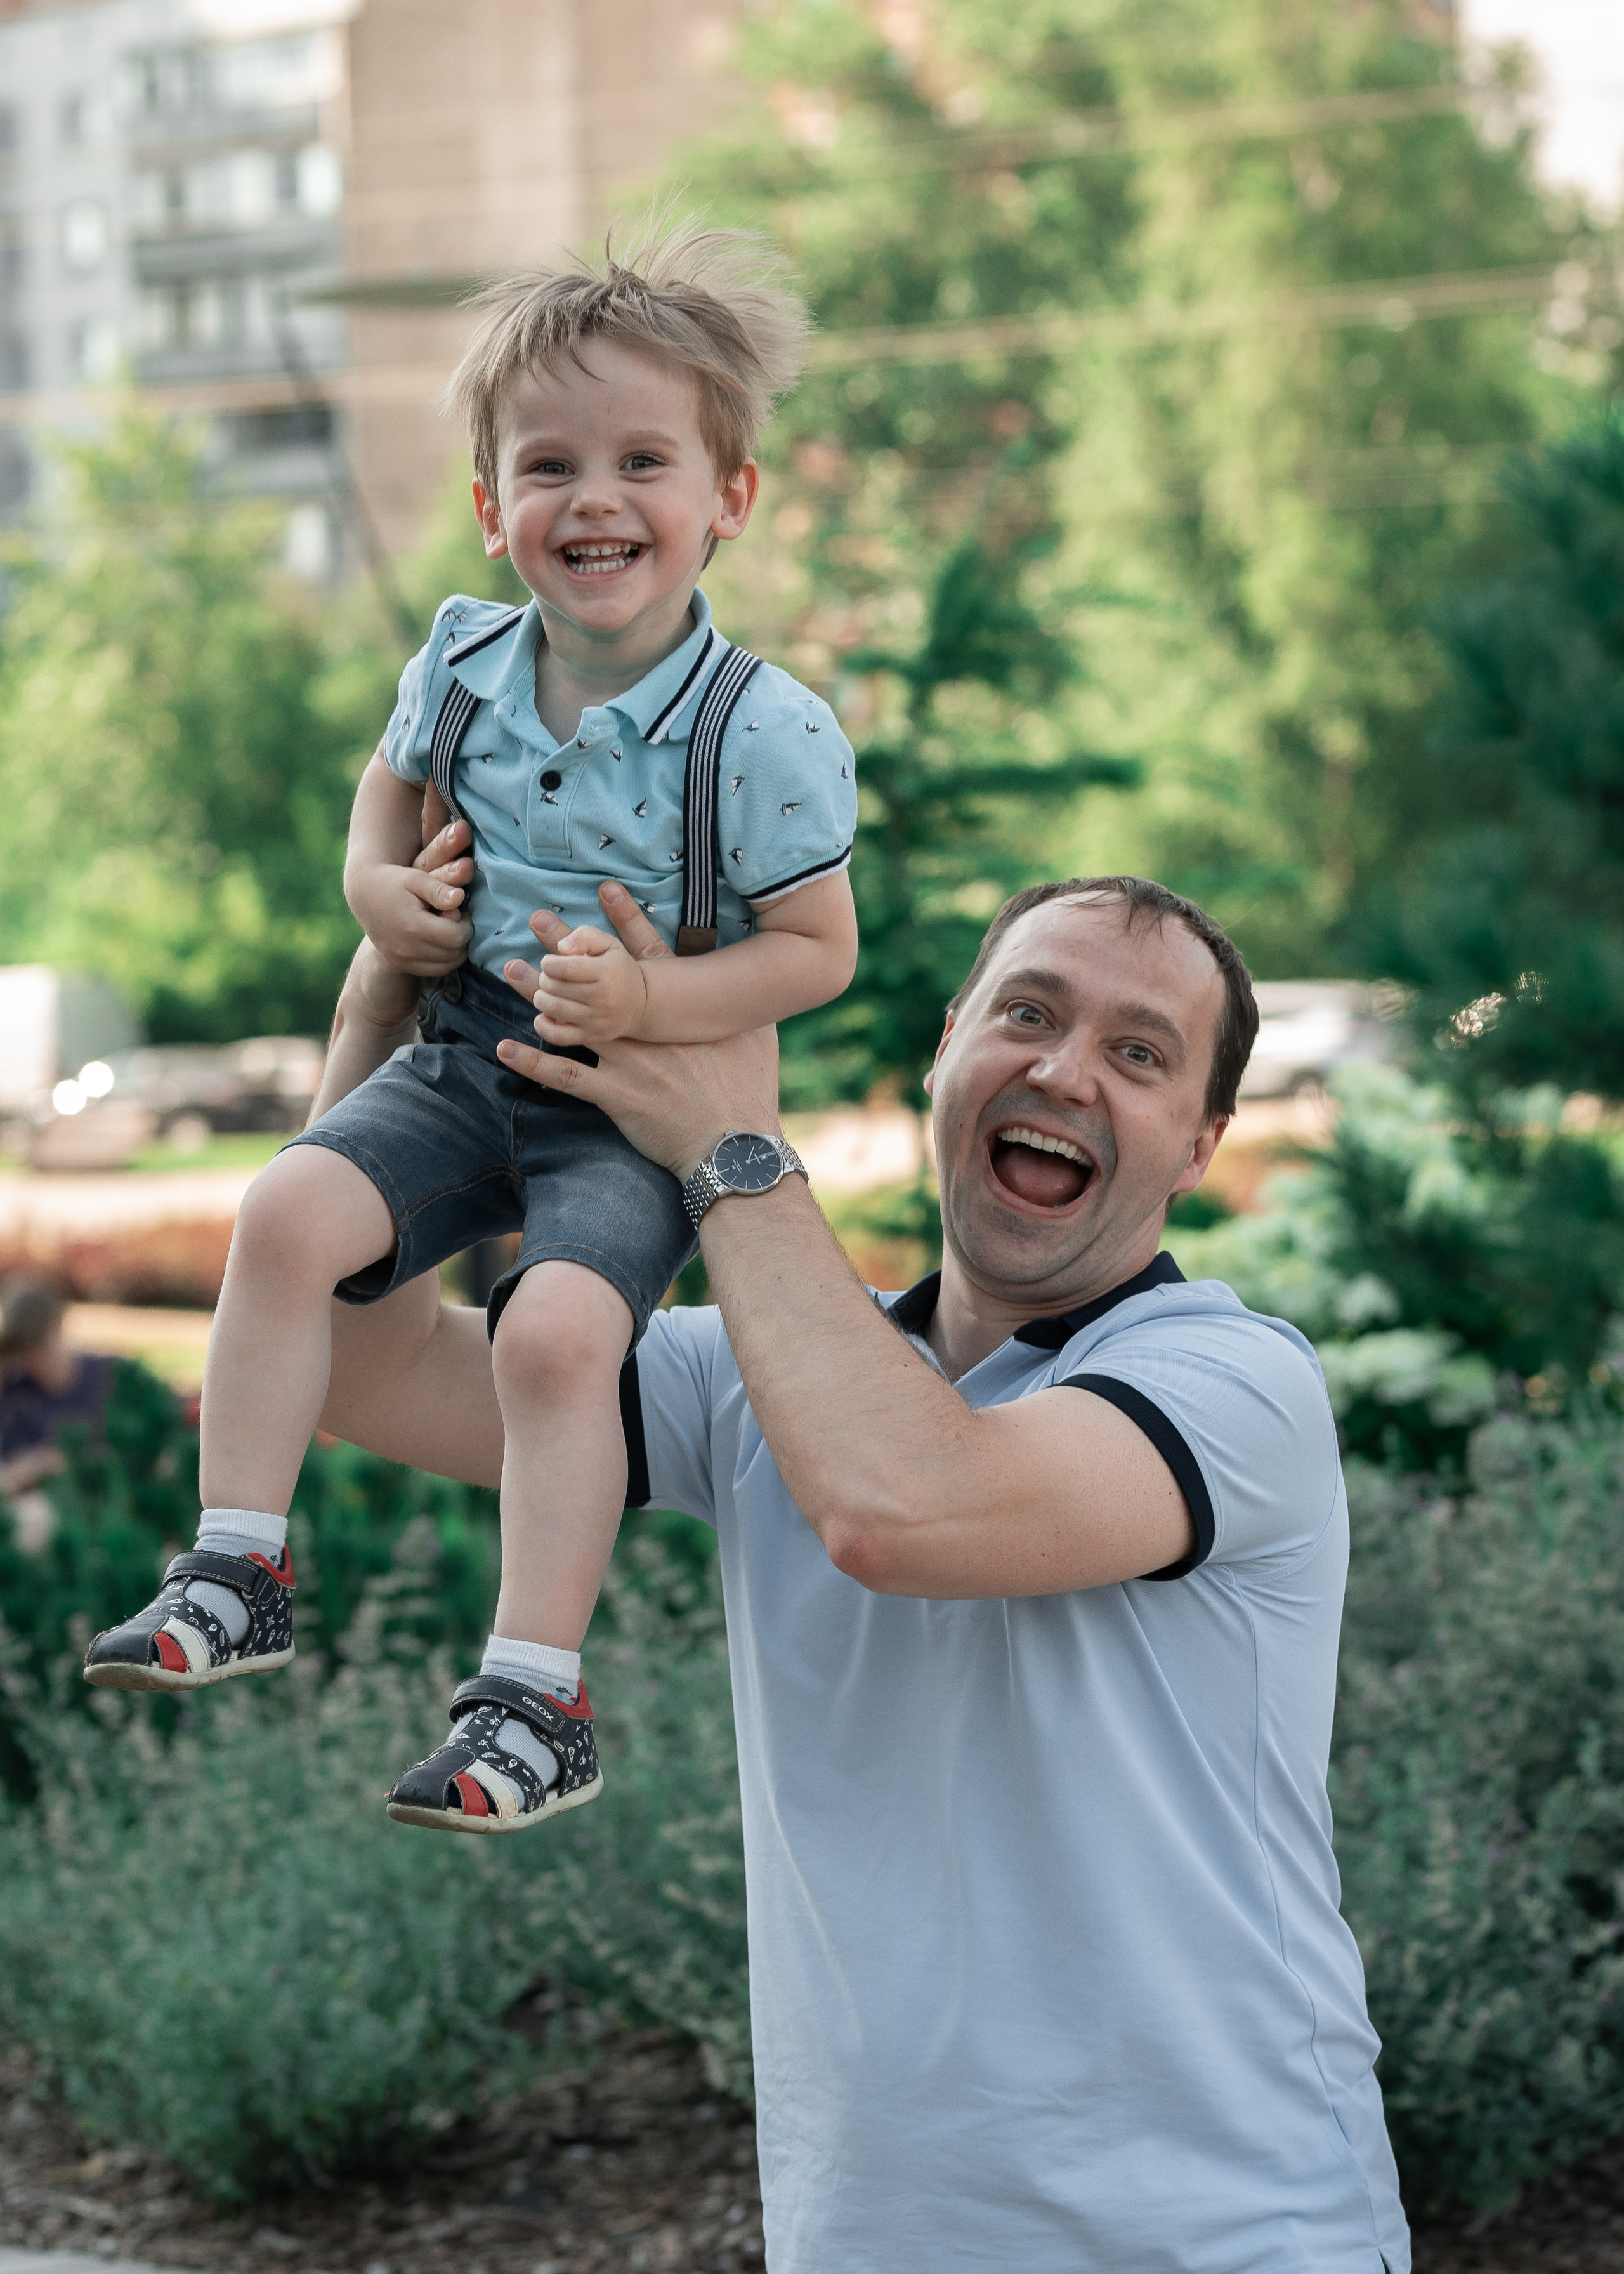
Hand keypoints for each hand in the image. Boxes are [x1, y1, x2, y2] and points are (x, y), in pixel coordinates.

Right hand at [349, 808, 474, 977]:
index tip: (460, 911)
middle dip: (462, 937)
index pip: (456, 937)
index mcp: (413, 926)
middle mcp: (406, 948)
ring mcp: (402, 959)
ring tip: (449, 930)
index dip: (466, 924)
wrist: (365, 894)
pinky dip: (444, 960)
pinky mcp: (400, 965)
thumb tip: (459, 898)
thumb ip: (438, 888)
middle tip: (456, 920)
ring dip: (455, 950)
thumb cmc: (395, 881)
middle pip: (454, 954)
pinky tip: (441, 942)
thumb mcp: (416, 878)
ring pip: (446, 966)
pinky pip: (433, 972)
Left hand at [497, 887, 780, 1177]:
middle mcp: (648, 1030)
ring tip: (512, 969)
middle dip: (568, 947)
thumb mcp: (759, 1040)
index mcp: (680, 1012)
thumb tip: (765, 984)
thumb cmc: (749, 1092)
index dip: (626, 920)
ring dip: (540, 995)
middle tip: (539, 919)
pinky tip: (505, 1048)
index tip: (604, 889)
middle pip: (599, 980)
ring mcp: (629, 1061)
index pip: (648, 955)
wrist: (735, 1145)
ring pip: (576, 1020)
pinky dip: (536, 1063)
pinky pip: (568, 1076)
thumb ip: (752, 1009)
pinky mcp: (616, 1096)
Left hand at [527, 890, 651, 1047]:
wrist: (641, 1003)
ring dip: (541, 998)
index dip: (548, 963)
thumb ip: (585, 936)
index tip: (550, 963)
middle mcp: (603, 998)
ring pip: (551, 1009)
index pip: (565, 967)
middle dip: (545, 979)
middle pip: (554, 987)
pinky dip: (542, 1025)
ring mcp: (597, 1020)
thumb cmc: (617, 968)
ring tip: (549, 993)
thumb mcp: (609, 944)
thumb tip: (561, 947)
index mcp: (606, 972)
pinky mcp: (591, 1036)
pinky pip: (556, 1036)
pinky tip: (545, 1015)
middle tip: (551, 977)